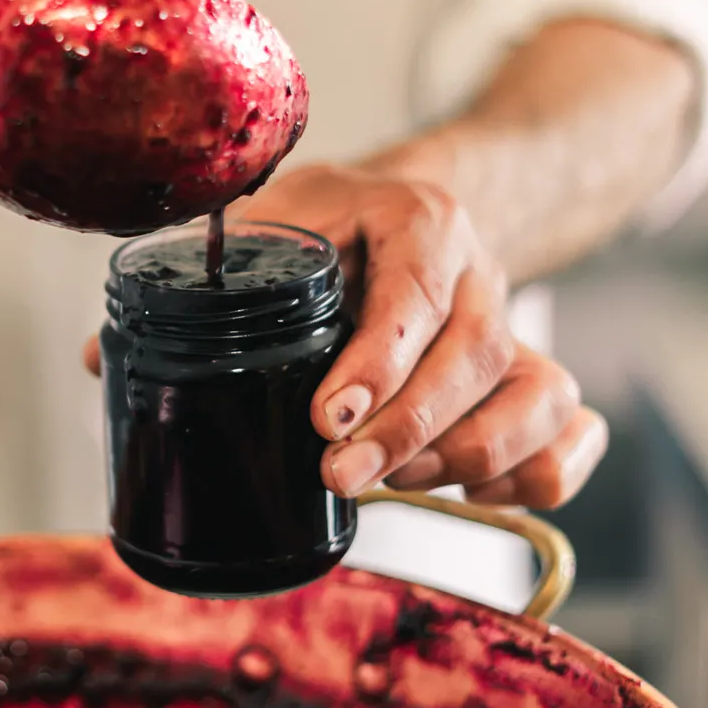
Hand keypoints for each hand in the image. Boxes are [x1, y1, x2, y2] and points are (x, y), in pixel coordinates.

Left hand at [241, 163, 607, 508]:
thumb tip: (135, 337)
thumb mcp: (279, 221)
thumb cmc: (331, 228)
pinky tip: (463, 491)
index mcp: (422, 222)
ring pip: (543, 396)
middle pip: (478, 356)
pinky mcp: (537, 380)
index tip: (330, 418)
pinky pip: (573, 434)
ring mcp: (519, 329)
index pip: (417, 294)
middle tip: (340, 474)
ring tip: (393, 481)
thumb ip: (231, 268)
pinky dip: (530, 476)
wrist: (401, 216)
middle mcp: (482, 275)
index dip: (378, 364)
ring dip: (467, 455)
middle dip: (408, 430)